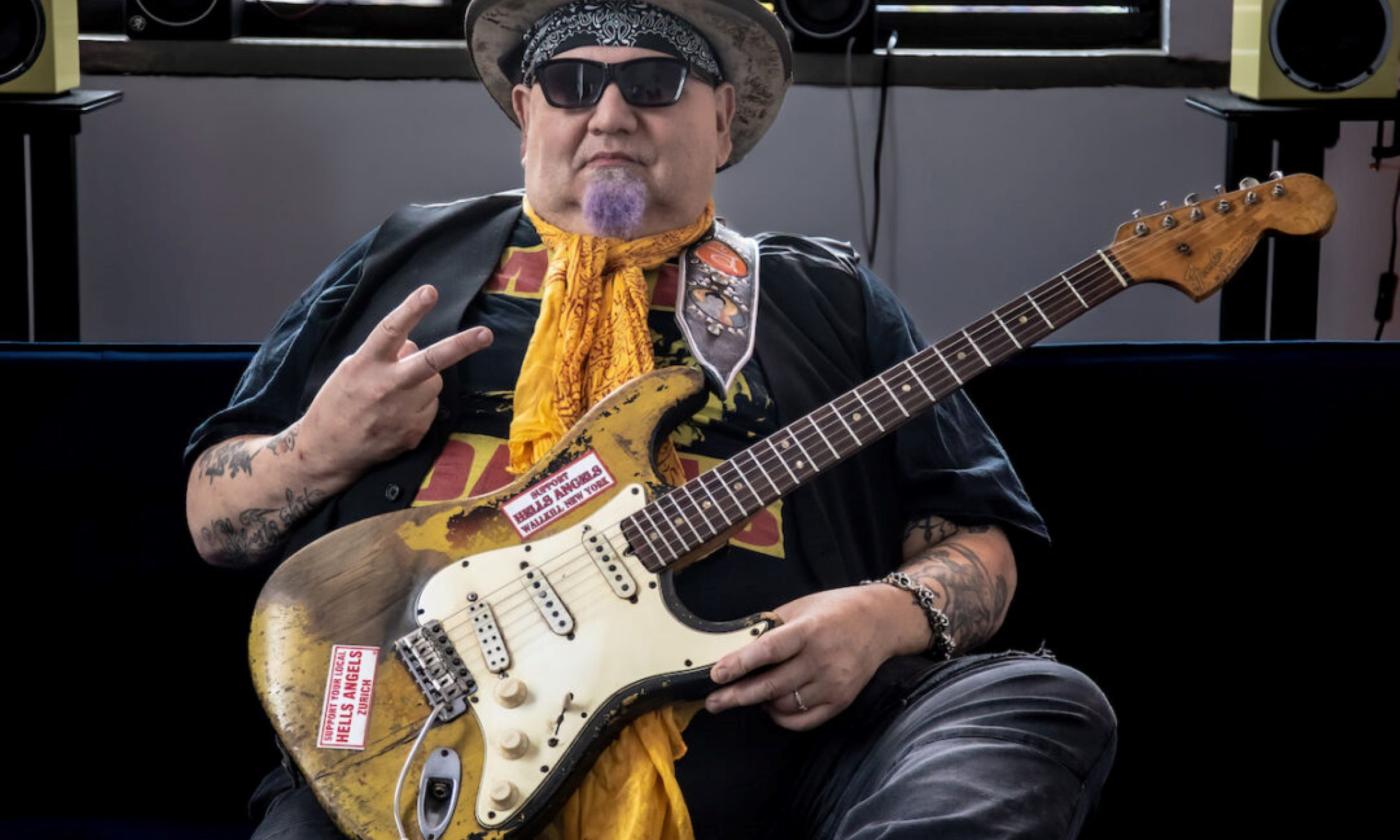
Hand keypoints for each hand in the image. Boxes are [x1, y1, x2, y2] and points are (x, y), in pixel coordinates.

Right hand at [299, 285, 491, 484]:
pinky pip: (432, 407)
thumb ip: (384, 354)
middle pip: (432, 360)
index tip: (430, 292)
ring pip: (435, 382)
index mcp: (366, 364)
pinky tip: (399, 414)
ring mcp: (403, 411)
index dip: (411, 310)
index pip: (390, 331)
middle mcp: (387, 386)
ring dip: (426, 381)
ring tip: (399, 394)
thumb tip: (414, 345)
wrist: (328, 451)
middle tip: (486, 334)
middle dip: (462, 345)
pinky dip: (422, 405)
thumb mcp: (351, 369)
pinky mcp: (414, 432)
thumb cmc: (338, 403)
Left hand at [705, 585, 927, 730]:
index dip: (741, 664)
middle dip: (738, 696)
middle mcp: (823, 659)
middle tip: (713, 702)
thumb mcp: (801, 607)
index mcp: (810, 630)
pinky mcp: (842, 701)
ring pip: (785, 705)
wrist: (881, 622)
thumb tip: (735, 646)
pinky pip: (804, 721)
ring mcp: (834, 683)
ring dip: (760, 703)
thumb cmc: (835, 610)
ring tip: (747, 695)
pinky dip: (782, 717)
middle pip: (773, 685)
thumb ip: (771, 627)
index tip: (716, 675)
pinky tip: (771, 707)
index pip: (770, 650)